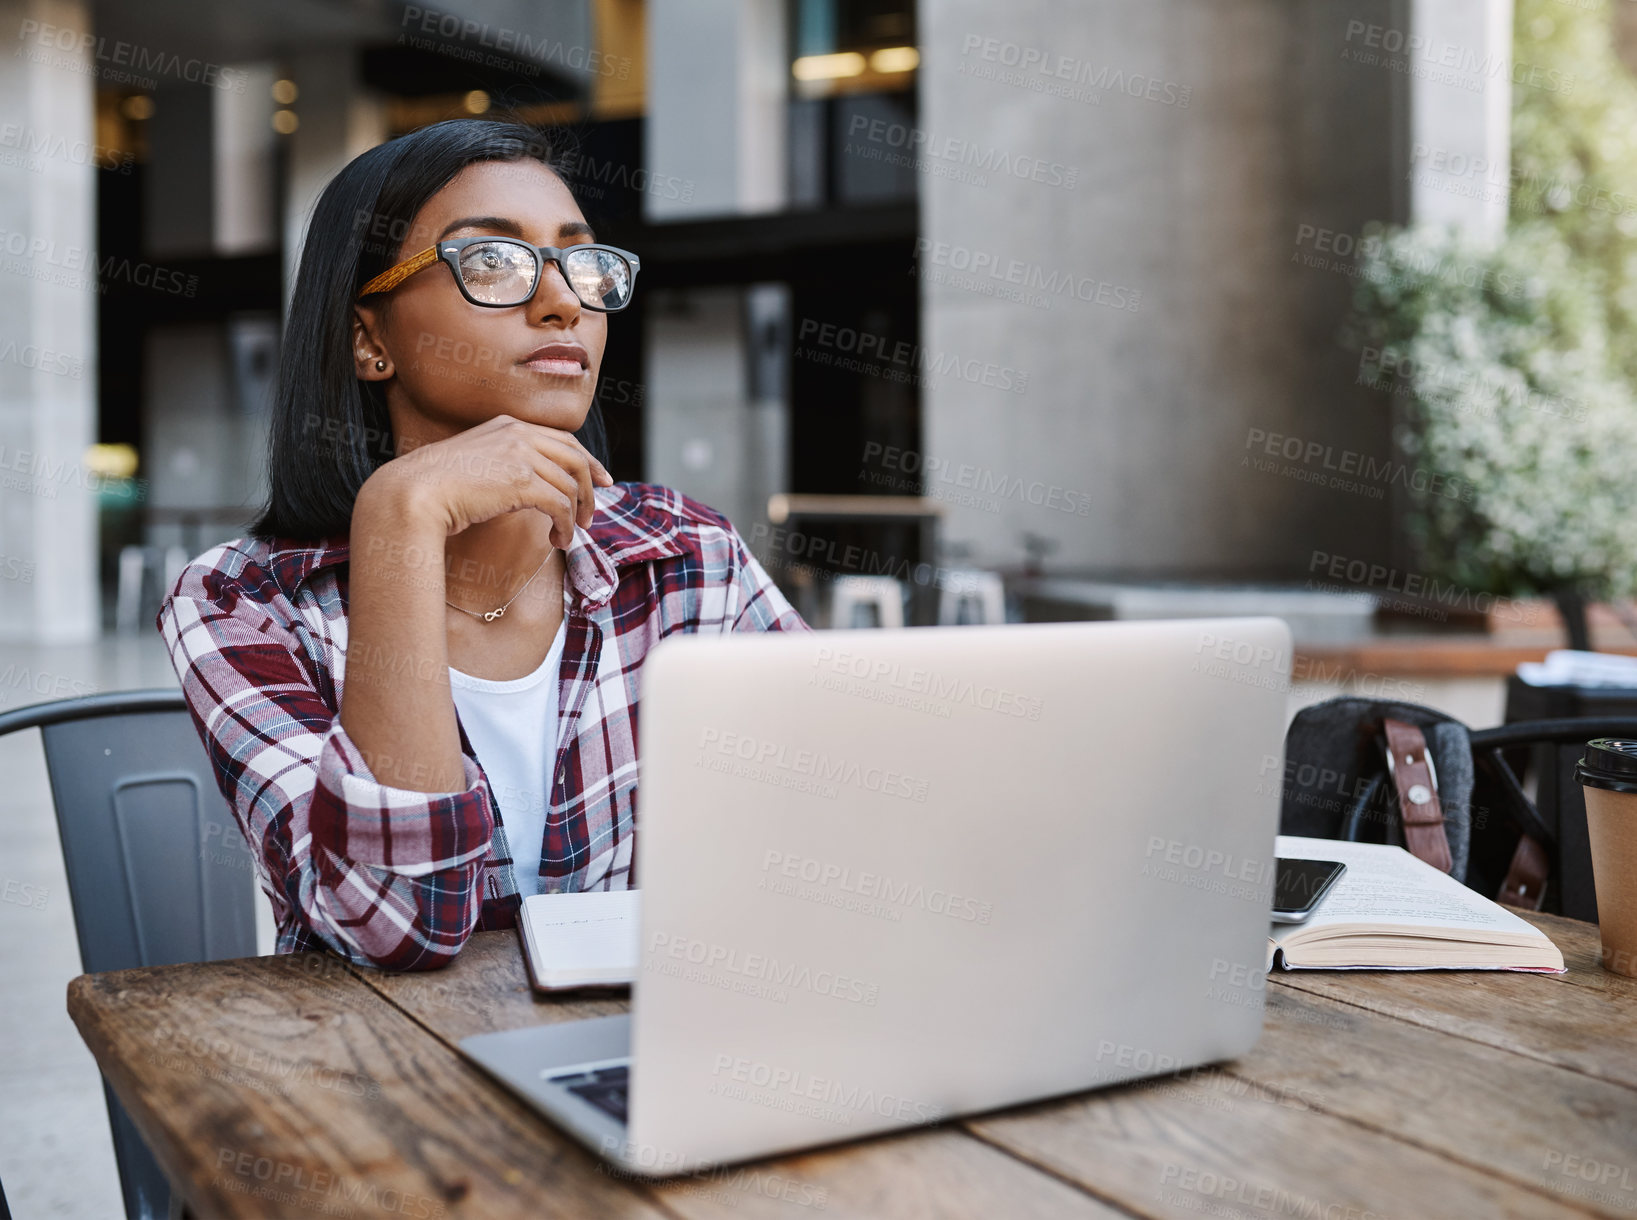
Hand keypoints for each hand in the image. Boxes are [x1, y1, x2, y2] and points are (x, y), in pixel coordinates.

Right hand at [370, 415, 614, 547]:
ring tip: (568, 536)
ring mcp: (521, 455)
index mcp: (508, 425)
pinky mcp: (522, 481)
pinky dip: (565, 526)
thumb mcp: (474, 464)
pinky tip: (557, 541)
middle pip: (576, 459)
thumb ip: (502, 464)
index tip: (603, 480)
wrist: (413, 493)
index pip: (563, 439)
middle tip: (590, 516)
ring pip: (571, 485)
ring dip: (575, 515)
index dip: (588, 461)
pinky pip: (560, 506)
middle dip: (591, 488)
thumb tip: (527, 487)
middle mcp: (519, 434)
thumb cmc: (435, 486)